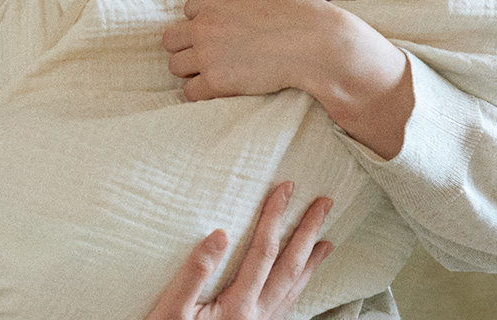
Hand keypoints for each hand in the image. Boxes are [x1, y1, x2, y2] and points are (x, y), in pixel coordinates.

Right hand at [144, 182, 332, 319]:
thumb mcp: (170, 308)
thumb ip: (195, 272)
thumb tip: (220, 233)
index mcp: (238, 307)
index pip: (264, 251)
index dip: (275, 216)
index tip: (285, 188)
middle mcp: (256, 317)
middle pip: (290, 268)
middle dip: (308, 233)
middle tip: (323, 205)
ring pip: (293, 289)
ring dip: (310, 261)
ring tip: (326, 241)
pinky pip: (285, 305)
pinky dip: (297, 285)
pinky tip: (299, 279)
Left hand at [162, 0, 335, 99]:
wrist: (314, 43)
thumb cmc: (301, 15)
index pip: (187, 12)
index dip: (202, 23)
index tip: (218, 32)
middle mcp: (204, 22)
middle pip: (171, 40)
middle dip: (187, 47)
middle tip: (209, 56)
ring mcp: (207, 52)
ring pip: (175, 66)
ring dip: (192, 71)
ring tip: (214, 74)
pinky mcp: (216, 81)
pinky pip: (190, 92)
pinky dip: (202, 93)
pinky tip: (219, 90)